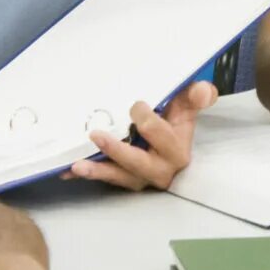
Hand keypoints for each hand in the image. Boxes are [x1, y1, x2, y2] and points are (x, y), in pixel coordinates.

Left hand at [73, 81, 216, 191]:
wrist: (170, 147)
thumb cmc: (175, 123)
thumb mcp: (187, 108)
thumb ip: (196, 97)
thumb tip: (203, 90)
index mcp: (177, 150)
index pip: (158, 132)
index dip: (143, 116)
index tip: (136, 104)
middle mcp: (159, 169)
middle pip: (137, 162)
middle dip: (117, 150)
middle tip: (96, 135)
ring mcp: (139, 178)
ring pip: (118, 176)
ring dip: (97, 170)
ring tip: (76, 166)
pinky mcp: (122, 179)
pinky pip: (103, 178)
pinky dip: (85, 174)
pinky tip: (65, 171)